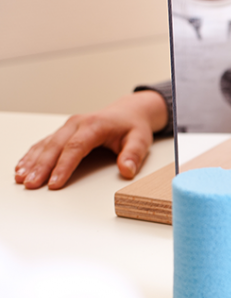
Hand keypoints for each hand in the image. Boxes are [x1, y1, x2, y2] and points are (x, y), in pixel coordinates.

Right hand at [13, 90, 167, 189]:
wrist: (128, 112)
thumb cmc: (133, 127)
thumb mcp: (140, 140)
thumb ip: (133, 155)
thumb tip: (126, 170)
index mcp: (94, 125)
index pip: (75, 147)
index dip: (64, 166)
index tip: (55, 183)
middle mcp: (76, 124)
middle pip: (55, 146)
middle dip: (42, 167)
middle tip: (32, 184)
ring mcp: (67, 127)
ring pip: (46, 144)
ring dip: (32, 162)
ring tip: (22, 178)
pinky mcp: (63, 132)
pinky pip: (44, 143)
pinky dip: (32, 155)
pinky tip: (22, 167)